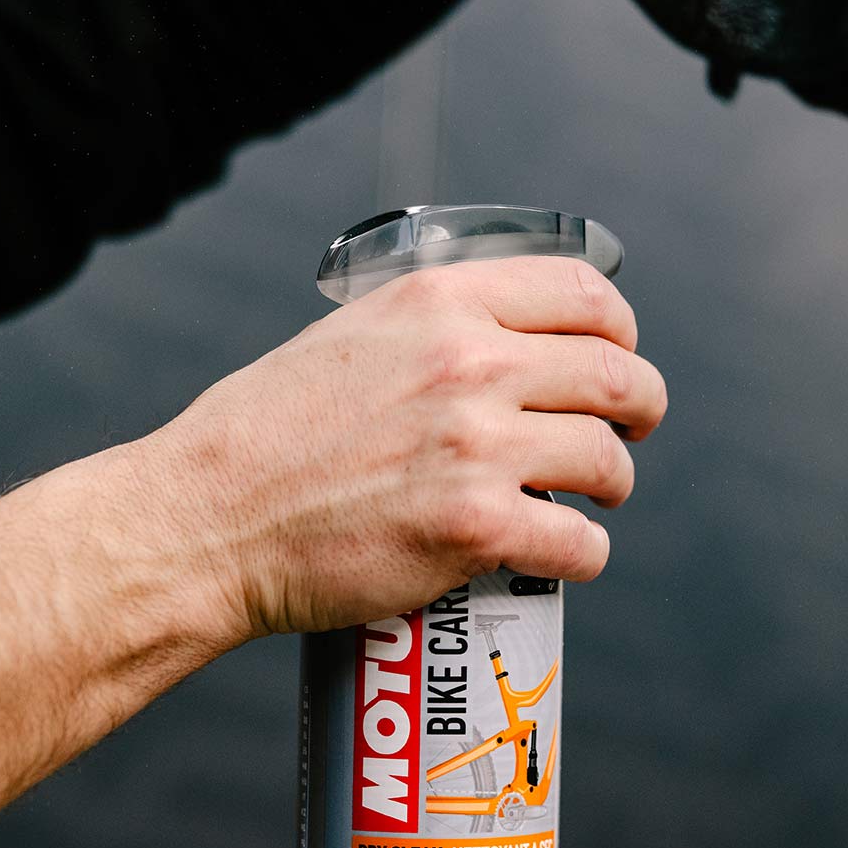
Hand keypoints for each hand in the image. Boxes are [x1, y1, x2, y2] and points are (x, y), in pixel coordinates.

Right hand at [140, 255, 668, 642]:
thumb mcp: (355, 335)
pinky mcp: (473, 526)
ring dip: (613, 484)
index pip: (586, 293)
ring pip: (608, 459)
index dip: (621, 331)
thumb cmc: (267, 434)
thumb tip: (510, 340)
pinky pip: (578, 544)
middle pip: (617, 374)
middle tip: (630, 432)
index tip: (618, 357)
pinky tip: (564, 553)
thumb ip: (435, 327)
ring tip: (592, 497)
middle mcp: (469, 361)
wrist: (206, 519)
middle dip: (641, 408)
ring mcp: (475, 444)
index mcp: (441, 301)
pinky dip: (583, 554)